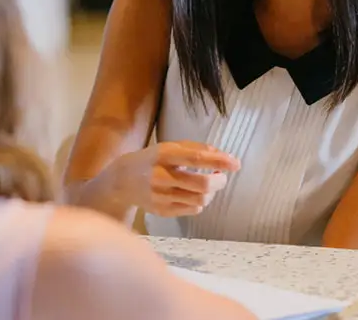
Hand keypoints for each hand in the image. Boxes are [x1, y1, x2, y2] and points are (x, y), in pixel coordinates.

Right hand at [109, 141, 239, 216]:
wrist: (121, 180)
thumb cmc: (151, 160)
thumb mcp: (169, 147)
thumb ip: (195, 148)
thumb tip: (222, 155)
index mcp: (163, 155)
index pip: (197, 159)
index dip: (220, 162)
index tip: (236, 164)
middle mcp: (161, 176)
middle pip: (202, 185)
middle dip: (219, 182)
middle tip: (222, 178)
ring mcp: (160, 196)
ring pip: (200, 200)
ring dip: (211, 194)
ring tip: (209, 187)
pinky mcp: (161, 211)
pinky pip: (192, 209)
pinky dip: (199, 202)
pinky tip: (194, 195)